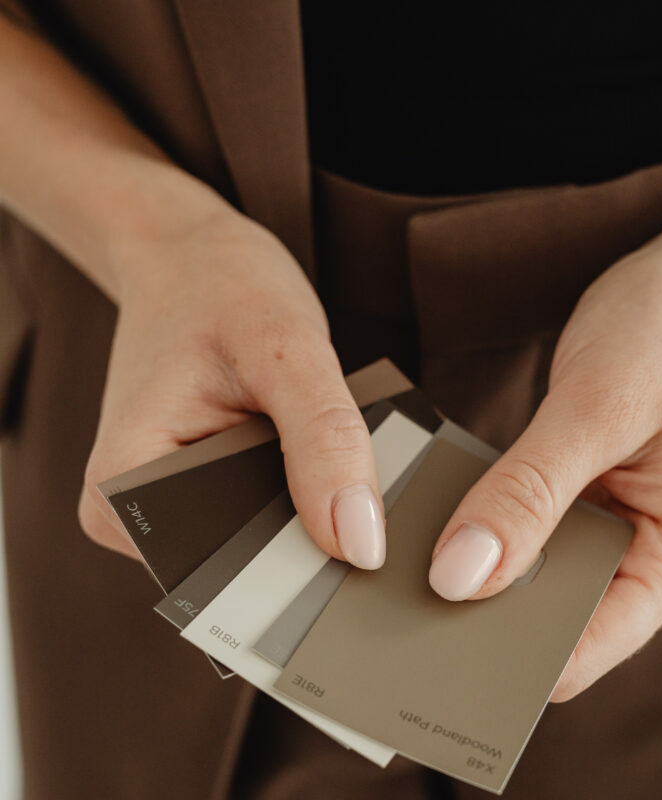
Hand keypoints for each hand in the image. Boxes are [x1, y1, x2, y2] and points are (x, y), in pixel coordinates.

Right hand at [79, 206, 386, 569]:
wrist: (190, 259)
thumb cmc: (221, 286)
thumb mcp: (286, 349)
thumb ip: (324, 441)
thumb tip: (357, 543)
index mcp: (124, 486)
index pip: (225, 573)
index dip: (302, 569)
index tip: (368, 564)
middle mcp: (132, 510)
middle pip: (244, 564)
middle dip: (312, 536)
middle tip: (366, 498)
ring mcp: (165, 503)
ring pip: (260, 542)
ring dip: (311, 511)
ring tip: (340, 464)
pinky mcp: (196, 489)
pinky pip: (263, 513)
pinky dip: (303, 492)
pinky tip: (323, 461)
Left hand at [427, 178, 661, 700]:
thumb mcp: (596, 409)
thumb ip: (529, 493)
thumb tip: (460, 575)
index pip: (583, 651)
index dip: (505, 659)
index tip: (423, 644)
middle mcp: (636, 559)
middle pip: (546, 625)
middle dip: (477, 616)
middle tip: (393, 601)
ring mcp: (602, 531)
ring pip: (524, 582)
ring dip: (470, 569)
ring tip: (399, 561)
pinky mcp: (571, 501)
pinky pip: (516, 532)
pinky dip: (477, 528)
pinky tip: (430, 517)